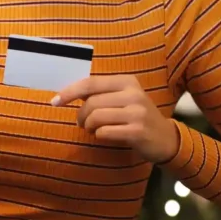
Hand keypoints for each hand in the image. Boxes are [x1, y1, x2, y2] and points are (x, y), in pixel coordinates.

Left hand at [52, 75, 179, 163]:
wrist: (165, 138)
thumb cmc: (136, 117)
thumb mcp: (123, 99)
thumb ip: (100, 93)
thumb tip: (67, 93)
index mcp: (127, 82)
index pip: (90, 83)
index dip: (69, 92)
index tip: (55, 101)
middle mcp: (133, 94)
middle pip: (91, 103)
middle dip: (81, 116)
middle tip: (83, 124)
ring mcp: (137, 112)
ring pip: (96, 117)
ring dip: (89, 126)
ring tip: (94, 130)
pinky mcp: (138, 131)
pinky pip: (105, 132)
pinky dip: (100, 135)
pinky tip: (105, 136)